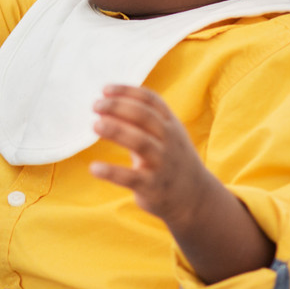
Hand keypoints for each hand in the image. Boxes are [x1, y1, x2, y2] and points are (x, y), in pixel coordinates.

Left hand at [89, 84, 273, 282]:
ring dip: (117, 131)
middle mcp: (169, 141)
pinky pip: (132, 178)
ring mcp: (163, 164)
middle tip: (95, 105)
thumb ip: (141, 121)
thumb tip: (106, 103)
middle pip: (145, 117)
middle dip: (119, 107)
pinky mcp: (154, 187)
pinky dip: (112, 172)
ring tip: (95, 125)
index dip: (127, 92)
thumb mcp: (165, 136)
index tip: (104, 89)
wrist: (195, 199)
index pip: (151, 100)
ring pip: (141, 142)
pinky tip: (94, 168)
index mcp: (171, 125)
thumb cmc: (170, 160)